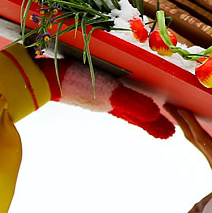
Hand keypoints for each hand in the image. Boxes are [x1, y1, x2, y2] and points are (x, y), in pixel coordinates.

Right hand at [37, 58, 174, 138]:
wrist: (41, 78)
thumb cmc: (78, 84)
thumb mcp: (108, 93)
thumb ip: (132, 103)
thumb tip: (155, 114)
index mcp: (112, 104)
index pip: (139, 117)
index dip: (154, 125)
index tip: (170, 134)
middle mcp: (104, 101)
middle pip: (131, 113)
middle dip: (147, 120)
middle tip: (163, 128)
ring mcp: (93, 93)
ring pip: (119, 103)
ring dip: (133, 108)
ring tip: (143, 111)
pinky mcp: (82, 81)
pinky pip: (106, 91)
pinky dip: (115, 94)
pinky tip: (111, 88)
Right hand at [165, 105, 211, 187]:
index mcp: (209, 154)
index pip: (192, 135)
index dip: (182, 122)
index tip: (172, 109)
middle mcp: (210, 155)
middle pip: (191, 134)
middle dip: (179, 119)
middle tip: (167, 105)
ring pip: (202, 139)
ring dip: (192, 123)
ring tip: (182, 110)